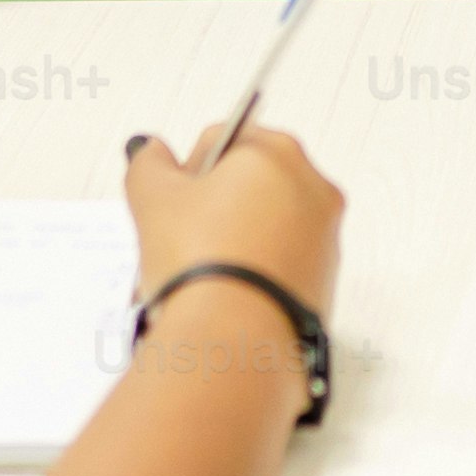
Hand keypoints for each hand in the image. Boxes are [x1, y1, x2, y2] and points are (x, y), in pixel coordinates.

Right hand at [116, 124, 343, 333]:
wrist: (236, 336)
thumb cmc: (200, 260)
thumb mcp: (152, 195)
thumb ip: (149, 162)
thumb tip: (152, 152)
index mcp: (277, 152)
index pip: (224, 139)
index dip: (189, 168)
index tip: (173, 198)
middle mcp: (313, 187)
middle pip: (251, 182)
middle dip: (216, 202)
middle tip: (182, 234)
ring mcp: (325, 236)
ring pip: (268, 223)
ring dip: (235, 236)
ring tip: (202, 268)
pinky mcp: (325, 280)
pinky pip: (282, 262)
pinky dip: (256, 269)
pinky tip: (227, 290)